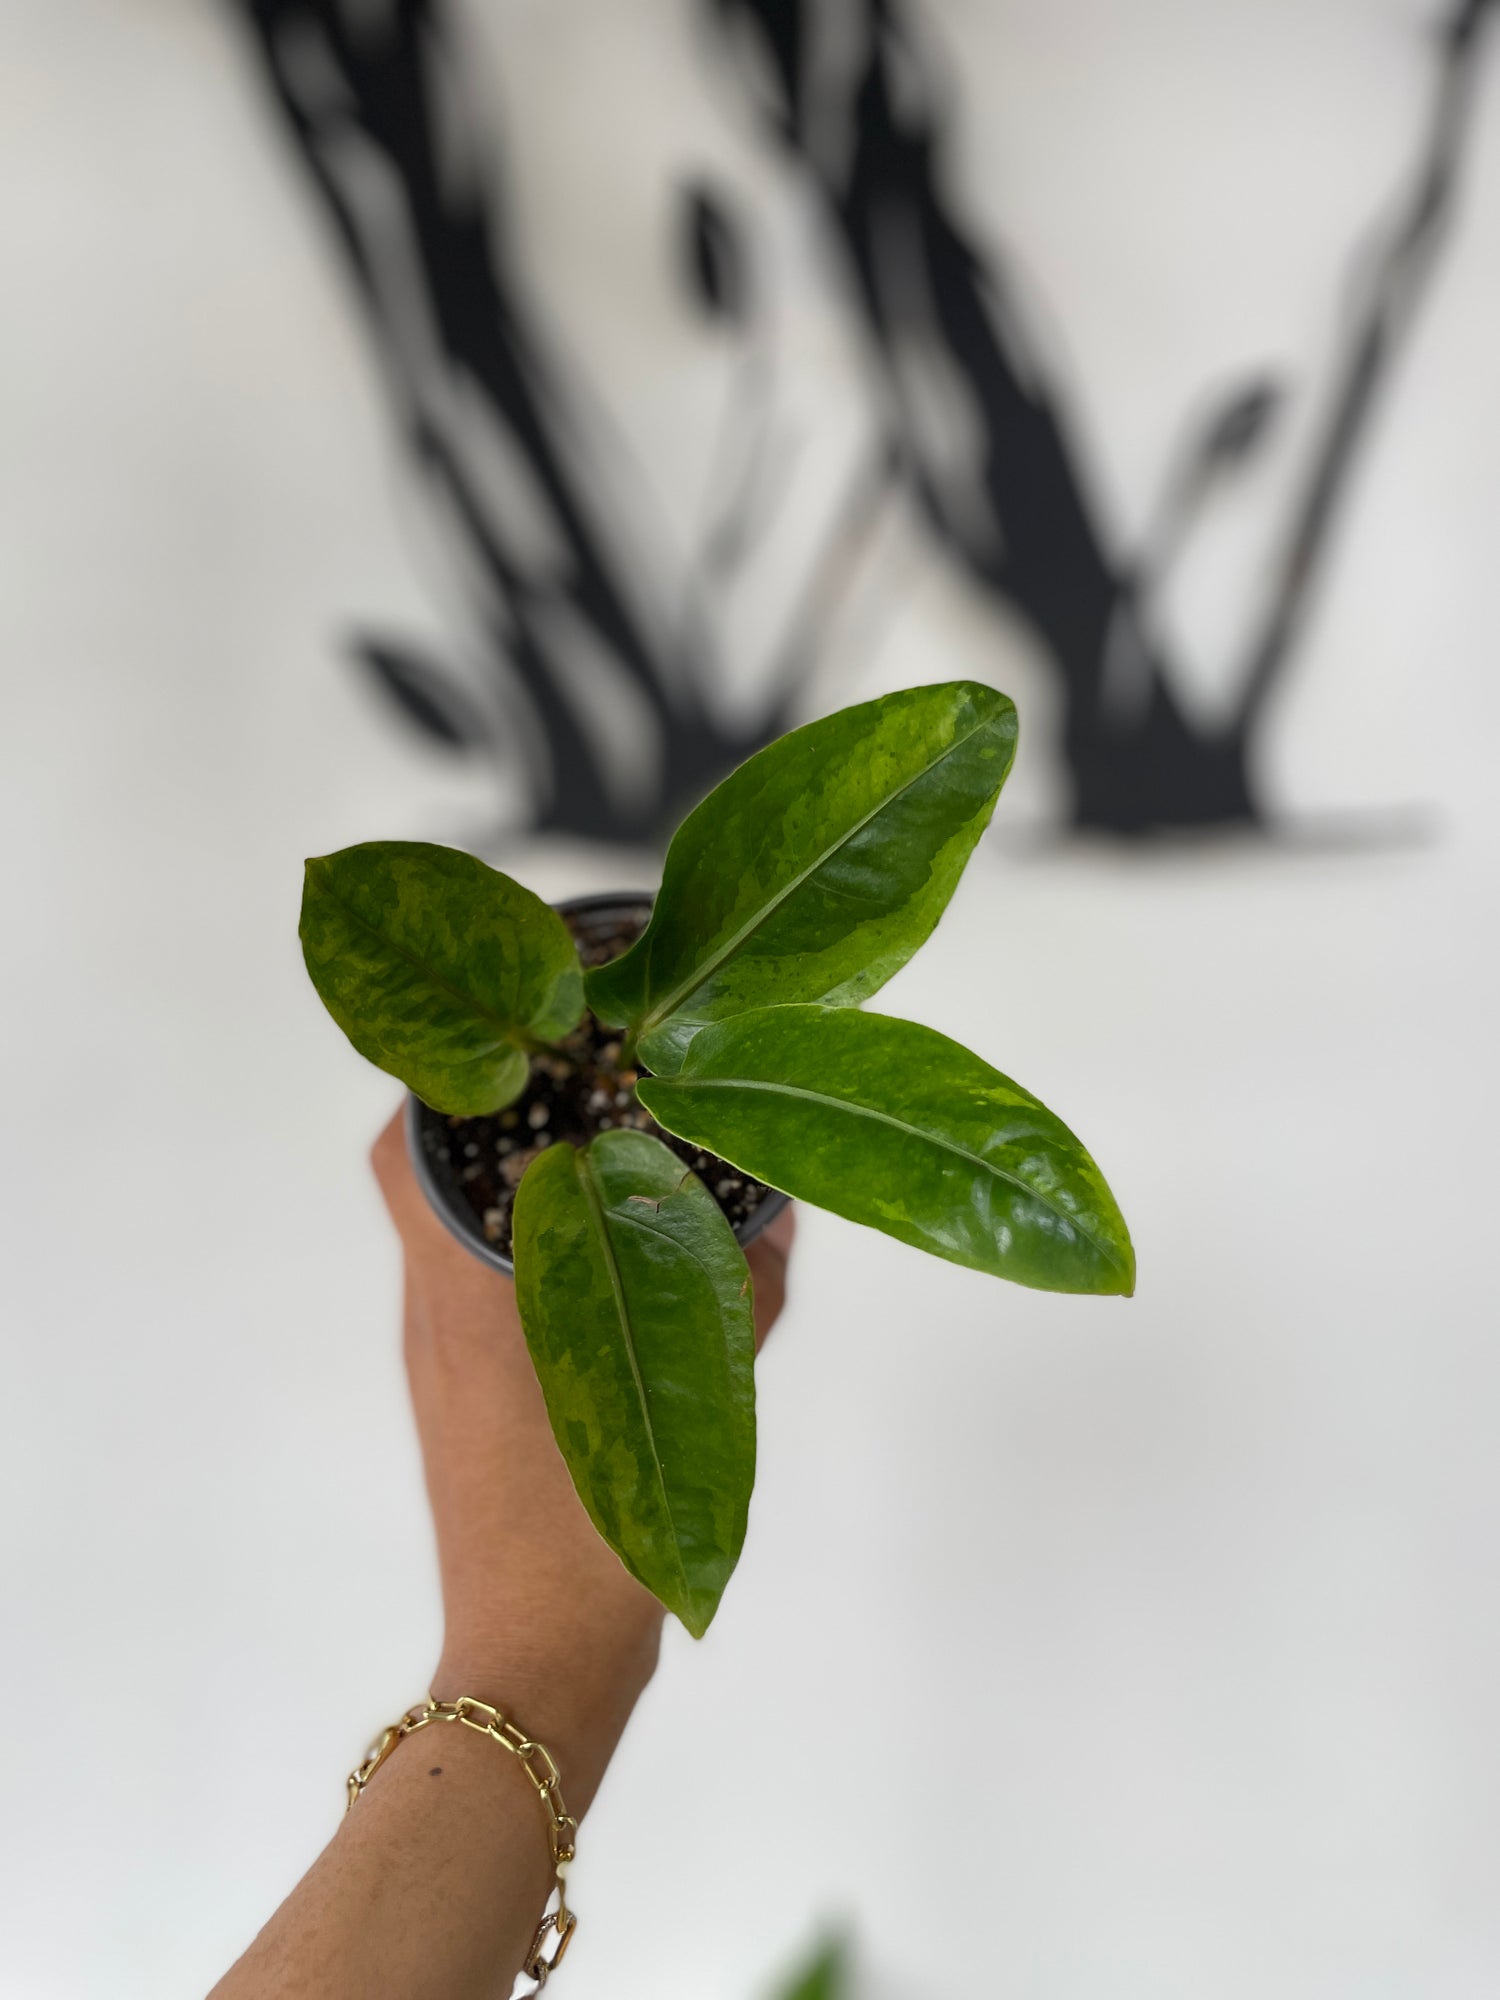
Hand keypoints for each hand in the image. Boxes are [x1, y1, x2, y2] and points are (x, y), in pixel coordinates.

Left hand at [370, 1106, 793, 1811]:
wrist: (538, 1661)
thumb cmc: (597, 1534)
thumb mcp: (691, 1401)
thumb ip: (737, 1301)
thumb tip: (778, 1213)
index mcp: (466, 1298)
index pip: (407, 1153)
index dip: (449, 1084)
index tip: (527, 1047)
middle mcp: (434, 1315)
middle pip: (422, 1179)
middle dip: (489, 1120)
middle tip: (580, 1085)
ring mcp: (438, 1362)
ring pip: (447, 1232)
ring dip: (506, 1184)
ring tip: (600, 1155)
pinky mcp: (460, 1402)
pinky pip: (474, 1289)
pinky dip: (525, 1252)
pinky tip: (607, 1259)